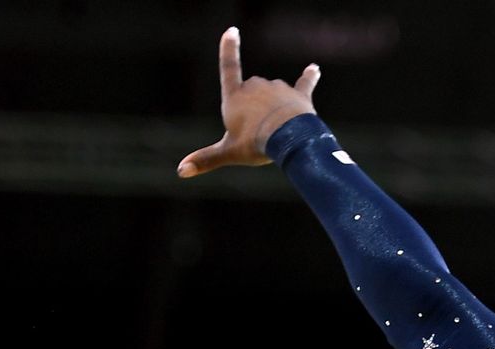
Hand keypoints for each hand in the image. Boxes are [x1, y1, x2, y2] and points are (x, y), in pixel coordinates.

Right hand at [176, 27, 318, 178]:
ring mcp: (277, 88)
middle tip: (258, 133)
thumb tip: (180, 171)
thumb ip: (205, 159)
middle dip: (254, 109)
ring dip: (275, 108)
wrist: (290, 139)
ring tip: (279, 131)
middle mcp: (256, 86)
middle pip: (251, 90)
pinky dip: (310, 77)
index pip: (228, 67)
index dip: (229, 49)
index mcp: (235, 97)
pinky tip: (314, 69)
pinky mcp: (298, 95)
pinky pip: (304, 83)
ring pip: (274, 93)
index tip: (231, 31)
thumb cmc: (256, 144)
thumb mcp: (228, 152)